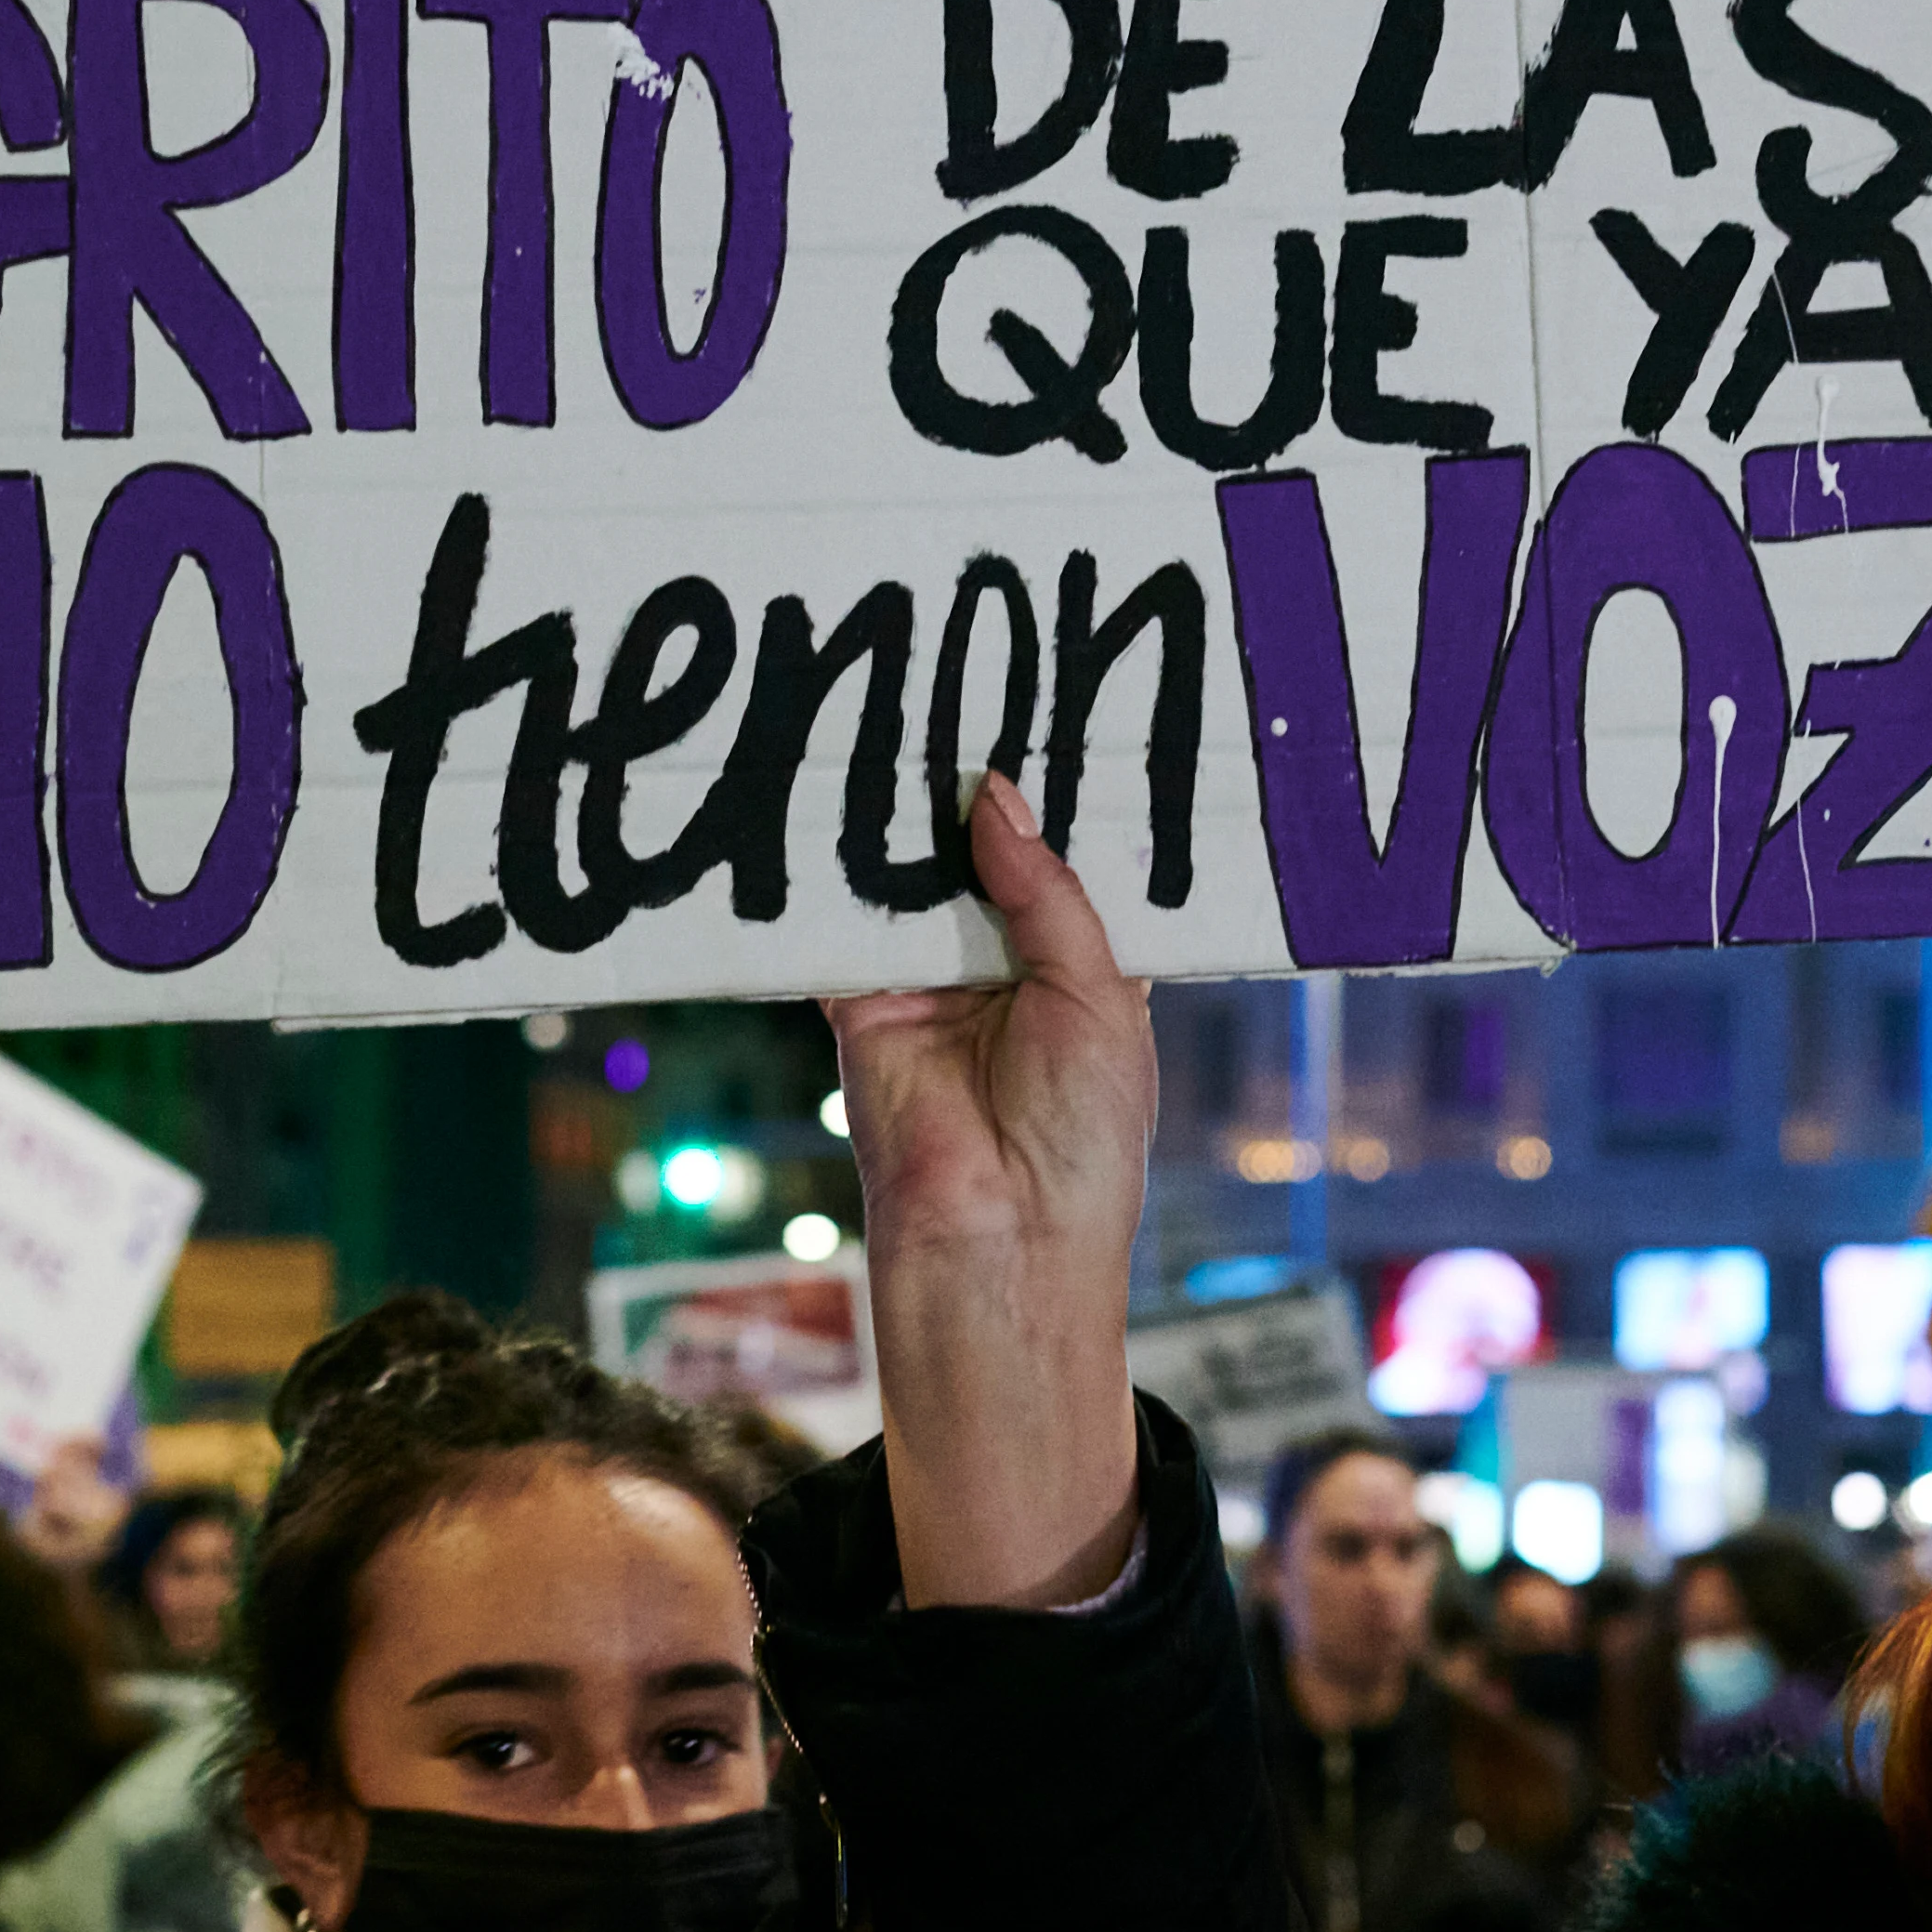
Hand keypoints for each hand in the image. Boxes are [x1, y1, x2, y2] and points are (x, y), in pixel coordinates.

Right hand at [825, 775, 1157, 1610]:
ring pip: (909, 881)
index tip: (1049, 711)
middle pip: (979, 856)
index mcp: (1081, 965)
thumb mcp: (1097, 994)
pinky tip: (834, 802)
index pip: (1062, 860)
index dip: (1055, 797)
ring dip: (902, 821)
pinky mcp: (861, 1005)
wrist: (1000, 1243)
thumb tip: (993, 790)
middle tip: (962, 688)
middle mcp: (1004, 966)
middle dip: (969, 791)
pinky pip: (841, 927)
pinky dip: (834, 875)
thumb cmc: (1081, 1138)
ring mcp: (930, 984)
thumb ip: (1043, 891)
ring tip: (898, 722)